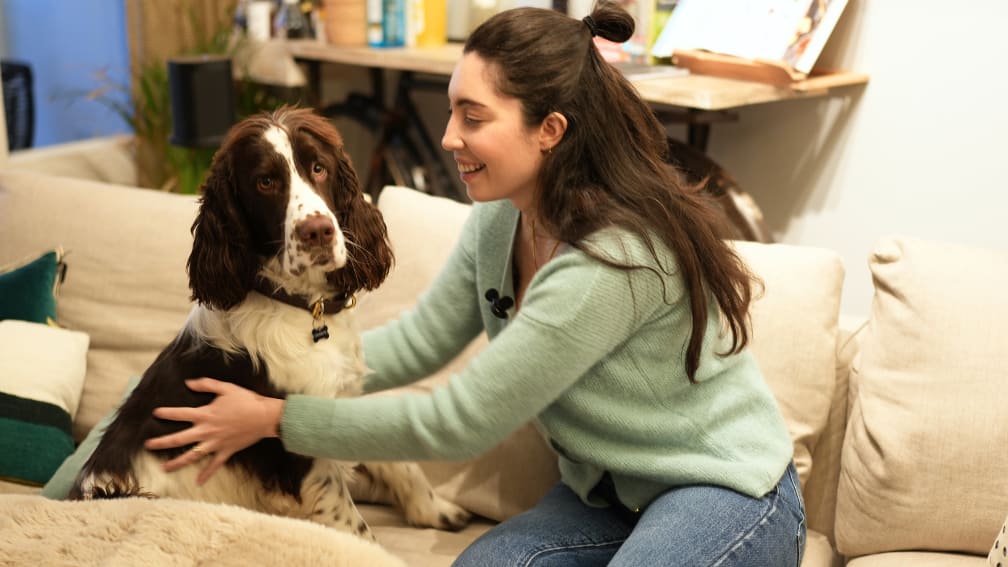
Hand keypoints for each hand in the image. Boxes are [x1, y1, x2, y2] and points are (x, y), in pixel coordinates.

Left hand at [144, 378, 284, 484]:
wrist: (264, 417)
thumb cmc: (246, 400)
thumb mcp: (226, 388)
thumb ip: (206, 384)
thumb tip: (188, 382)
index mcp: (205, 414)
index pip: (181, 414)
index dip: (167, 413)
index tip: (155, 413)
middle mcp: (207, 431)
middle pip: (179, 439)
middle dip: (162, 442)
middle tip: (148, 445)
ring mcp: (216, 443)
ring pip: (193, 455)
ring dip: (178, 462)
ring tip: (165, 468)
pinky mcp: (226, 451)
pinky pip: (214, 465)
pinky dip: (207, 474)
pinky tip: (198, 482)